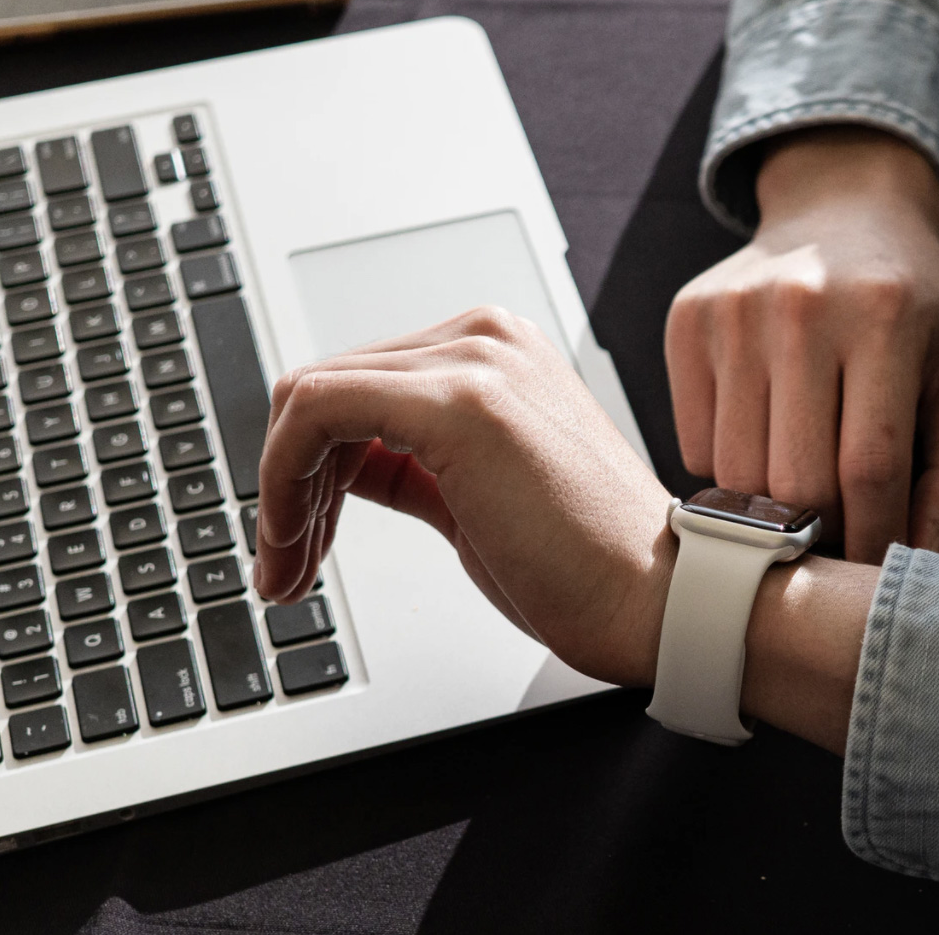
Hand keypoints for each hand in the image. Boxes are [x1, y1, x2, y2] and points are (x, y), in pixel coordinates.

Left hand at [252, 307, 677, 685]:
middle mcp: (485, 338)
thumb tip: (333, 469)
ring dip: (279, 489)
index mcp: (498, 352)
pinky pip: (317, 411)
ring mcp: (474, 360)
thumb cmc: (588, 566)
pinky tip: (298, 540)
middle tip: (283, 562)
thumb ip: (409, 465)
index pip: (359, 383)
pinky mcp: (457, 400)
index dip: (307, 464)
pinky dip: (283, 478)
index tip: (300, 534)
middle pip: (325, 385)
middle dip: (285, 481)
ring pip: (309, 396)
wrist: (659, 599)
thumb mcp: (476, 498)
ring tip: (289, 568)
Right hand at [667, 127, 938, 561]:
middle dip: (823, 534)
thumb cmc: (917, 312)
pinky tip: (767, 446)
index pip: (870, 469)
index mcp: (887, 317)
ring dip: (771, 513)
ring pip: (736, 475)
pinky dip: (730, 475)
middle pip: (796, 481)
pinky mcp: (689, 321)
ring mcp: (736, 311)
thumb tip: (918, 563)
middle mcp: (804, 304)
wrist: (842, 214)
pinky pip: (694, 447)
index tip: (877, 571)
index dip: (875, 541)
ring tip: (805, 497)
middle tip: (841, 538)